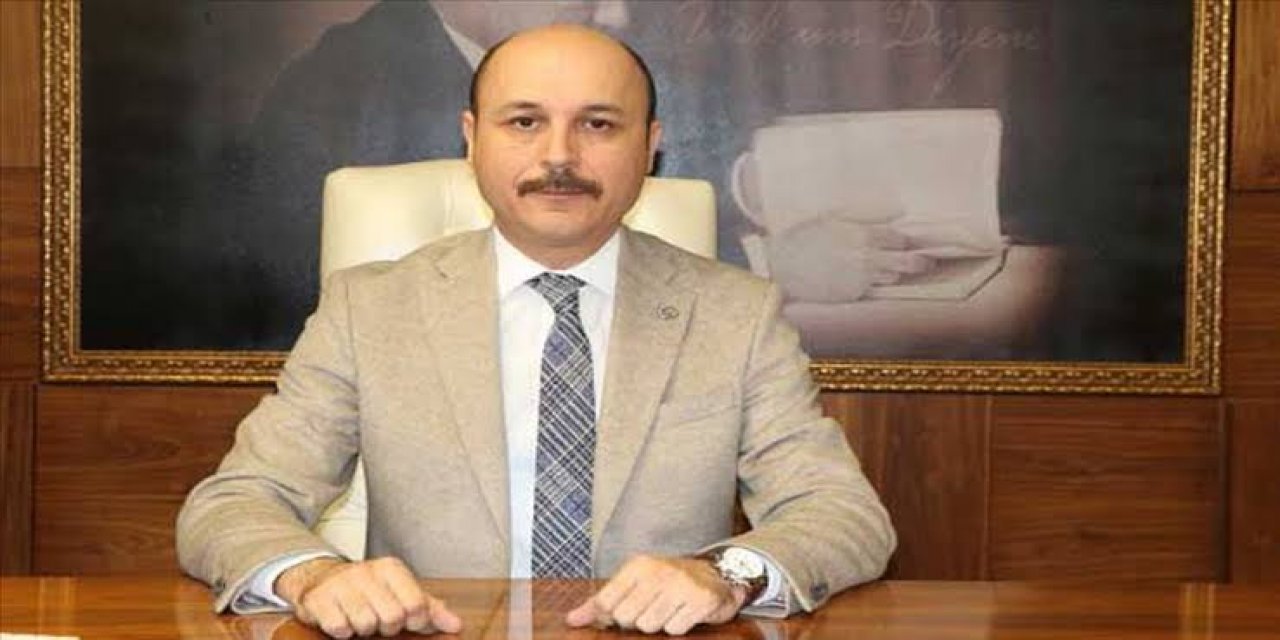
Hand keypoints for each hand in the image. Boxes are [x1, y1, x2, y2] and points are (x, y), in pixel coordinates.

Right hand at [275, 556, 461, 637]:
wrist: (321, 580)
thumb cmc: (369, 590)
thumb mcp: (401, 593)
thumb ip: (430, 609)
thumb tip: (456, 626)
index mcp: (391, 569)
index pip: (416, 604)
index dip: (415, 622)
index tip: (407, 621)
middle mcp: (366, 572)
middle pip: (392, 618)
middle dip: (387, 626)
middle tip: (378, 620)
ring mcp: (340, 584)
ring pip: (365, 624)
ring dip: (364, 629)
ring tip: (359, 618)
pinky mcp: (318, 599)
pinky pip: (340, 629)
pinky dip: (342, 631)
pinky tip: (342, 620)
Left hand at [565, 554, 747, 634]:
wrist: (717, 575)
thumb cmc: (668, 582)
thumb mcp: (635, 583)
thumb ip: (602, 602)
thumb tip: (571, 620)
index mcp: (638, 566)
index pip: (606, 601)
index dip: (612, 615)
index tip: (622, 613)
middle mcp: (658, 572)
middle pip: (626, 617)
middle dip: (637, 621)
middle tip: (652, 609)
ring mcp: (681, 585)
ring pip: (649, 625)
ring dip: (658, 625)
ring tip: (668, 610)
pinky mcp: (700, 600)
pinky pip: (674, 629)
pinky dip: (678, 627)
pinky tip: (684, 614)